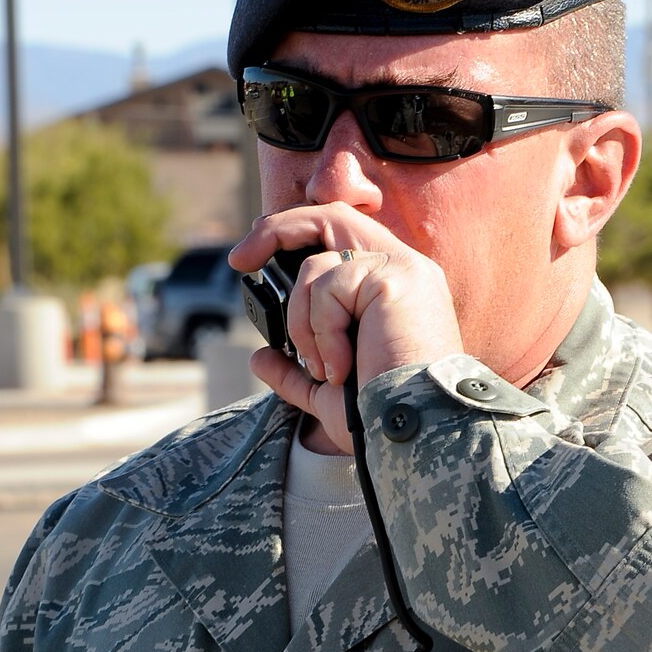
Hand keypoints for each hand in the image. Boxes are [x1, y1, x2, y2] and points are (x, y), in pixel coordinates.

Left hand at [228, 205, 462, 453]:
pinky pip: (329, 289)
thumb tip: (260, 357)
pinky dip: (322, 332)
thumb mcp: (328, 392)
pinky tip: (341, 366)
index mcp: (393, 289)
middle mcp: (402, 269)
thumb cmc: (380, 419)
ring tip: (324, 367)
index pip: (341, 235)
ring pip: (317, 268)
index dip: (294, 234)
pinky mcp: (392, 279)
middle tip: (241, 259)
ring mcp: (400, 270)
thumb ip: (297, 371)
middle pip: (330, 218)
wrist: (410, 433)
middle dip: (277, 230)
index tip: (249, 259)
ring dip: (303, 323)